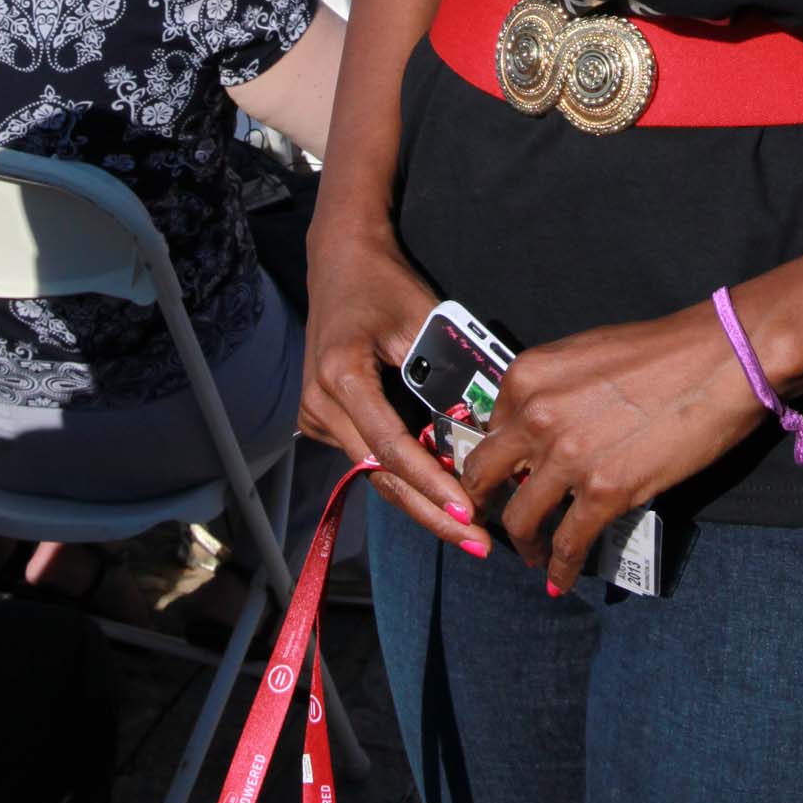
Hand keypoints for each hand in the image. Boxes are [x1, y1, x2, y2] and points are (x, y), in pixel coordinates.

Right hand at [299, 218, 489, 552]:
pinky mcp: (320, 419)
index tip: (470, 514)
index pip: (391, 447)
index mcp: (341, 375)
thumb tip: (488, 428)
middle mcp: (319, 403)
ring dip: (419, 500)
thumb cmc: (387, 284)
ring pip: (373, 473)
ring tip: (467, 530)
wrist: (340, 260)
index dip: (432, 485)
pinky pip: (366, 456)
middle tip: (478, 542)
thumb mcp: (424, 320)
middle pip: (380, 474)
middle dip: (431, 511)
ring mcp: (314, 415)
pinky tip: (440, 497)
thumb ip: (446, 373)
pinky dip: (403, 477)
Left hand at [458, 304, 766, 592]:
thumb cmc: (662, 352)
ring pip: (521, 519)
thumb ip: (552, 393)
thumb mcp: (586, 357)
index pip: (488, 430)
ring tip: (533, 555)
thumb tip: (541, 432)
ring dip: (524, 544)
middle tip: (492, 520)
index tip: (501, 479)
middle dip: (483, 505)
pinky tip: (560, 580)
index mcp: (527, 376)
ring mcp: (567, 457)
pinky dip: (560, 569)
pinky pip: (567, 544)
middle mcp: (536, 416)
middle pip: (485, 476)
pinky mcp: (604, 492)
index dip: (494, 460)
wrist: (719, 359)